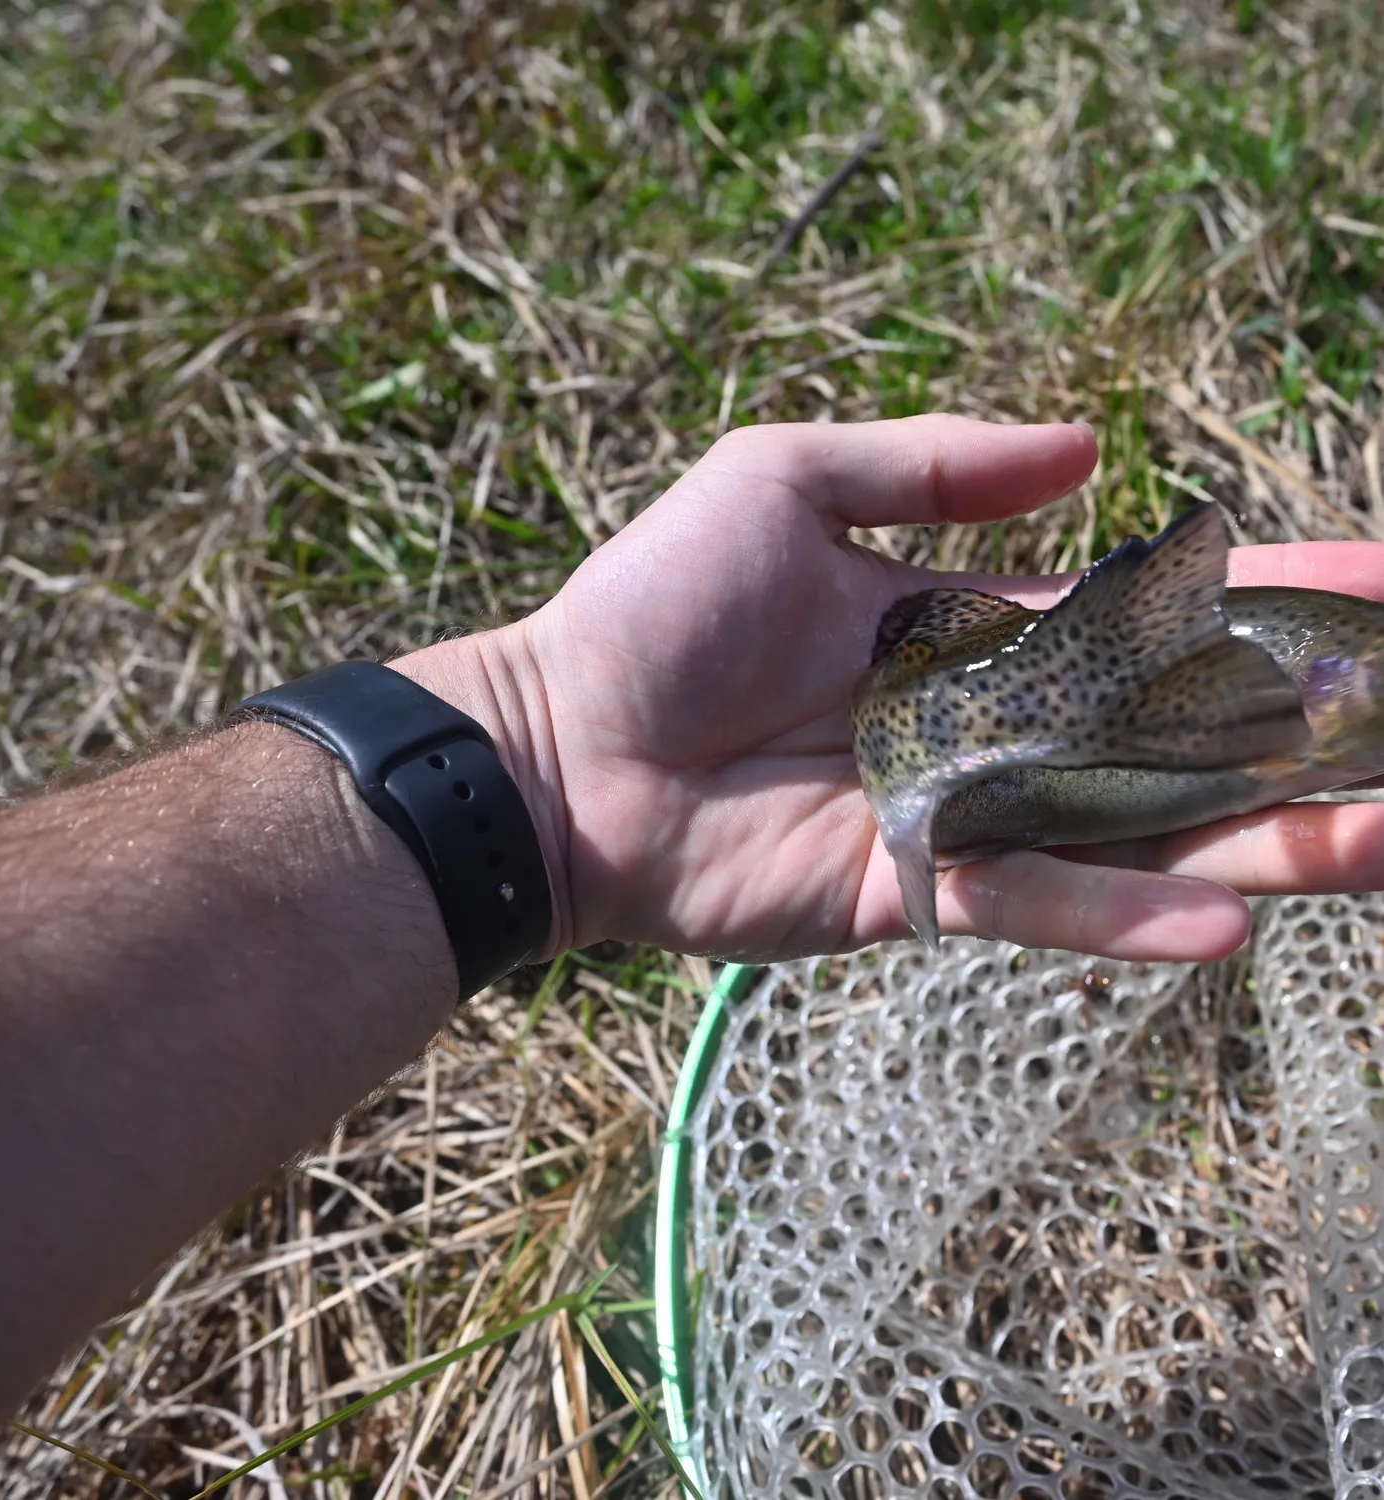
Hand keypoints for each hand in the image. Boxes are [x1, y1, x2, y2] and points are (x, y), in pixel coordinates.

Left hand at [405, 417, 1383, 963]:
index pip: (1139, 613)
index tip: (1372, 584)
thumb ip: (927, 464)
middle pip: (1166, 731)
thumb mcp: (782, 481)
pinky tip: (1237, 920)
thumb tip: (1087, 445)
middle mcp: (978, 726)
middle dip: (1297, 731)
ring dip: (1262, 836)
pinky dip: (1130, 914)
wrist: (558, 743)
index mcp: (959, 627)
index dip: (1254, 599)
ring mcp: (954, 815)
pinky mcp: (911, 892)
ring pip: (1134, 830)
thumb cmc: (654, 605)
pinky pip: (1038, 905)